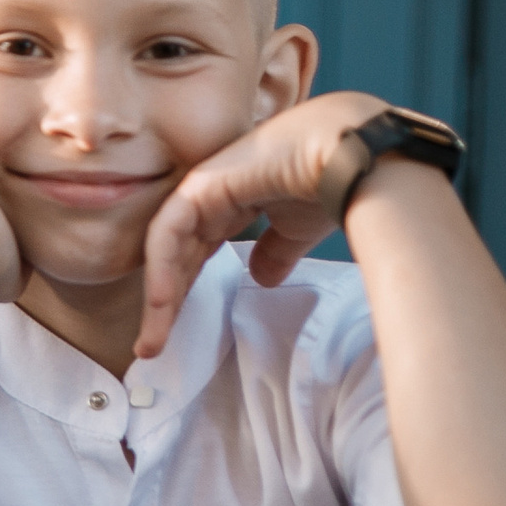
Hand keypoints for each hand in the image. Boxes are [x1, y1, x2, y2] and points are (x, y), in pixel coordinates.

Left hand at [137, 90, 386, 357]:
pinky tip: (162, 303)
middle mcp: (210, 195)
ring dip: (158, 298)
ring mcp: (202, 187)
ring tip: (152, 340)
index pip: (194, 254)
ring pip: (166, 250)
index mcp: (230, 204)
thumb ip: (276, 252)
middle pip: (176, 258)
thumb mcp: (297, 229)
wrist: (354, 158)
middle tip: (151, 347)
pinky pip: (168, 233)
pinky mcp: (200, 185)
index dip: (183, 293)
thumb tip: (261, 279)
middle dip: (163, 305)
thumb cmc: (331, 183)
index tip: (173, 337)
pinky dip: (163, 269)